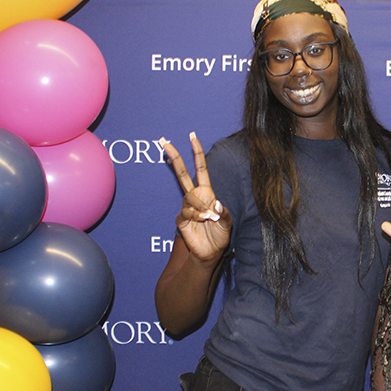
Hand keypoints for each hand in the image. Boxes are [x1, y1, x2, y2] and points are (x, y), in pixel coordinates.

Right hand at [160, 134, 231, 262]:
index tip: (192, 137)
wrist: (211, 252)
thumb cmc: (219, 235)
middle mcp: (195, 197)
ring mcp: (186, 208)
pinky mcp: (181, 220)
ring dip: (201, 207)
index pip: (200, 169)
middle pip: (181, 174)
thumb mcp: (227, 222)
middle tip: (163, 141)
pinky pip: (186, 212)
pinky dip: (196, 215)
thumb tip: (215, 204)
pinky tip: (203, 220)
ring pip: (190, 199)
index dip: (197, 153)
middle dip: (174, 157)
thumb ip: (223, 213)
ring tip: (210, 218)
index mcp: (206, 192)